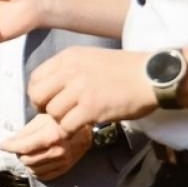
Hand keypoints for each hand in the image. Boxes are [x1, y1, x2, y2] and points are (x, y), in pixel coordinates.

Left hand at [0, 113, 91, 180]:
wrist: (87, 131)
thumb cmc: (61, 121)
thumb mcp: (42, 119)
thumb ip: (25, 132)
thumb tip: (10, 142)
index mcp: (51, 136)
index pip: (23, 147)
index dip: (9, 146)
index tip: (2, 145)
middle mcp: (57, 151)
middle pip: (26, 160)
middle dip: (18, 154)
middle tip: (18, 147)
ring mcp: (62, 162)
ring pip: (33, 170)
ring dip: (26, 162)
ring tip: (27, 154)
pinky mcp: (65, 169)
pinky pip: (44, 176)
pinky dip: (36, 170)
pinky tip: (36, 162)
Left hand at [28, 48, 155, 134]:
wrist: (152, 76)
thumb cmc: (124, 69)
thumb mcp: (90, 58)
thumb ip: (68, 70)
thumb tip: (50, 90)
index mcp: (68, 57)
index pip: (35, 78)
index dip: (38, 94)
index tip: (48, 101)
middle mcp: (70, 71)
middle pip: (37, 96)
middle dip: (44, 108)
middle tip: (59, 113)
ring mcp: (80, 90)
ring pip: (52, 113)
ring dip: (62, 119)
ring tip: (77, 117)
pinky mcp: (91, 108)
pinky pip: (67, 125)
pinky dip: (73, 129)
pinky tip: (85, 124)